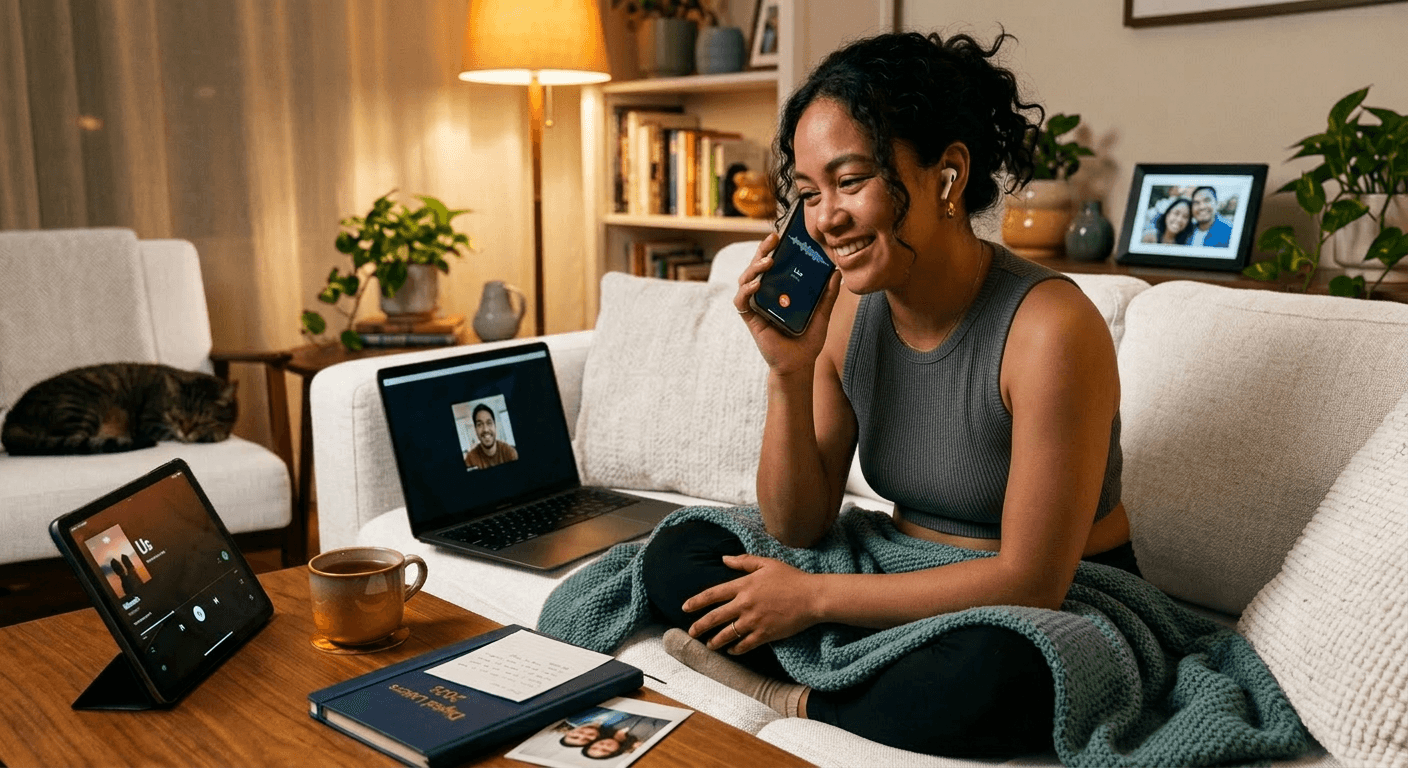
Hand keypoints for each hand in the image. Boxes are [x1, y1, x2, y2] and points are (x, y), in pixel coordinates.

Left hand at [682, 554, 819, 654]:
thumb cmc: (791, 578)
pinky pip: (744, 645)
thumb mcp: (767, 563)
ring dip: (715, 641)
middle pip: (715, 617)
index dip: (697, 602)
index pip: (713, 594)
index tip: (685, 608)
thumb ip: (743, 561)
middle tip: (691, 633)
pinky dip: (735, 649)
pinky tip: (731, 651)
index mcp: (744, 586)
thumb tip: (723, 559)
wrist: (812, 597)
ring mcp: (754, 621)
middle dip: (700, 626)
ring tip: (709, 645)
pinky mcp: (765, 634)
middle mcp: (745, 604)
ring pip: (727, 634)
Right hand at [735, 234, 842, 376]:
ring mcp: (756, 305)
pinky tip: (756, 285)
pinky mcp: (750, 318)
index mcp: (780, 290)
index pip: (773, 264)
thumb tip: (837, 272)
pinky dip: (746, 291)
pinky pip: (741, 301)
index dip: (773, 249)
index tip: (781, 235)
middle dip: (762, 251)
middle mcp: (765, 294)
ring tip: (768, 262)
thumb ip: (828, 294)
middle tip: (772, 239)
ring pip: (746, 279)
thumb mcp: (822, 313)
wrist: (799, 365)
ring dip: (754, 268)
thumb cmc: (807, 340)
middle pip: (757, 267)